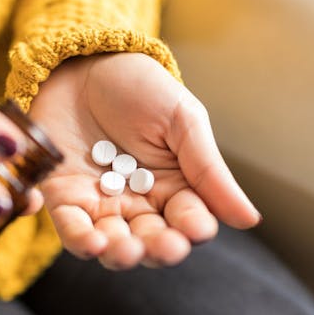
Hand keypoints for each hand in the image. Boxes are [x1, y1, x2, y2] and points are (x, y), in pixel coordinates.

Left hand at [29, 53, 260, 269]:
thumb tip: (250, 220)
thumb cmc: (140, 88)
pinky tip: (93, 244)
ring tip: (127, 251)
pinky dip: (81, 241)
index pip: (189, 220)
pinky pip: (72, 227)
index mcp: (175, 187)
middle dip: (159, 249)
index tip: (198, 229)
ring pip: (113, 243)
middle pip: (152, 240)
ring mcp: (99, 203)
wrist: (82, 60)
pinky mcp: (63, 197)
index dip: (194, 228)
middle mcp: (138, 203)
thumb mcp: (183, 121)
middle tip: (165, 247)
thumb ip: (209, 171)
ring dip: (122, 254)